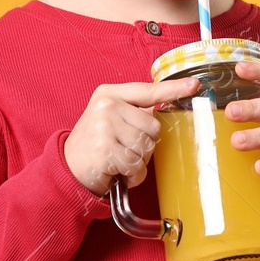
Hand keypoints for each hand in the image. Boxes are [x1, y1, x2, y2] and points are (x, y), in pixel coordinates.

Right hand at [64, 76, 200, 196]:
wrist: (66, 167)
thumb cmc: (93, 143)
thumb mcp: (107, 117)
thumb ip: (132, 111)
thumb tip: (162, 110)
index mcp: (109, 94)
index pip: (148, 91)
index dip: (173, 89)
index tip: (193, 86)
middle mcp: (107, 106)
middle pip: (153, 126)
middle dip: (145, 144)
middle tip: (124, 149)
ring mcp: (105, 127)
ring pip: (147, 147)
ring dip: (138, 162)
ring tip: (119, 161)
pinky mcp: (105, 150)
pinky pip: (136, 165)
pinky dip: (132, 175)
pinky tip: (118, 172)